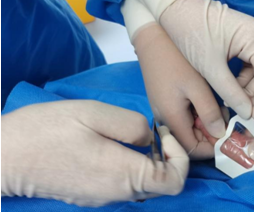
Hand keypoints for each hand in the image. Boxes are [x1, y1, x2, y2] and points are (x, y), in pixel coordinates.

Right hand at [1, 100, 188, 206]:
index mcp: (122, 175)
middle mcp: (115, 193)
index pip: (174, 181)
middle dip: (165, 155)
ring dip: (147, 158)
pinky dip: (130, 164)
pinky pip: (123, 183)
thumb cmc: (47, 131)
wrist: (3, 156)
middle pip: (160, 183)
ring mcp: (101, 197)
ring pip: (142, 183)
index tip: (161, 131)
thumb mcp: (94, 113)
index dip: (179, 155)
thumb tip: (149, 139)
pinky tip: (113, 141)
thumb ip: (130, 125)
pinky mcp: (89, 194)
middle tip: (150, 127)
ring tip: (129, 131)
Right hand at [134, 22, 226, 159]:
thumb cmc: (177, 60)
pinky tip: (208, 100)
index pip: (193, 150)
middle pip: (190, 140)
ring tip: (222, 109)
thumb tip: (221, 135)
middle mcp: (163, 118)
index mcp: (171, 118)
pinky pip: (182, 115)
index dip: (213, 148)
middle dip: (211, 135)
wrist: (154, 38)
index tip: (231, 138)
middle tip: (230, 122)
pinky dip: (197, 113)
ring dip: (205, 123)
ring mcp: (162, 109)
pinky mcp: (163, 99)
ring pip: (187, 127)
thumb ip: (210, 113)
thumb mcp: (198, 86)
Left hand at [160, 0, 253, 120]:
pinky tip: (230, 91)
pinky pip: (253, 65)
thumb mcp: (210, 67)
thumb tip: (248, 114)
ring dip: (251, 90)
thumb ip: (231, 92)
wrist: (177, 9)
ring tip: (233, 105)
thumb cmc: (191, 33)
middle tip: (243, 115)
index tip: (252, 119)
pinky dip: (244, 80)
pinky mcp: (245, 41)